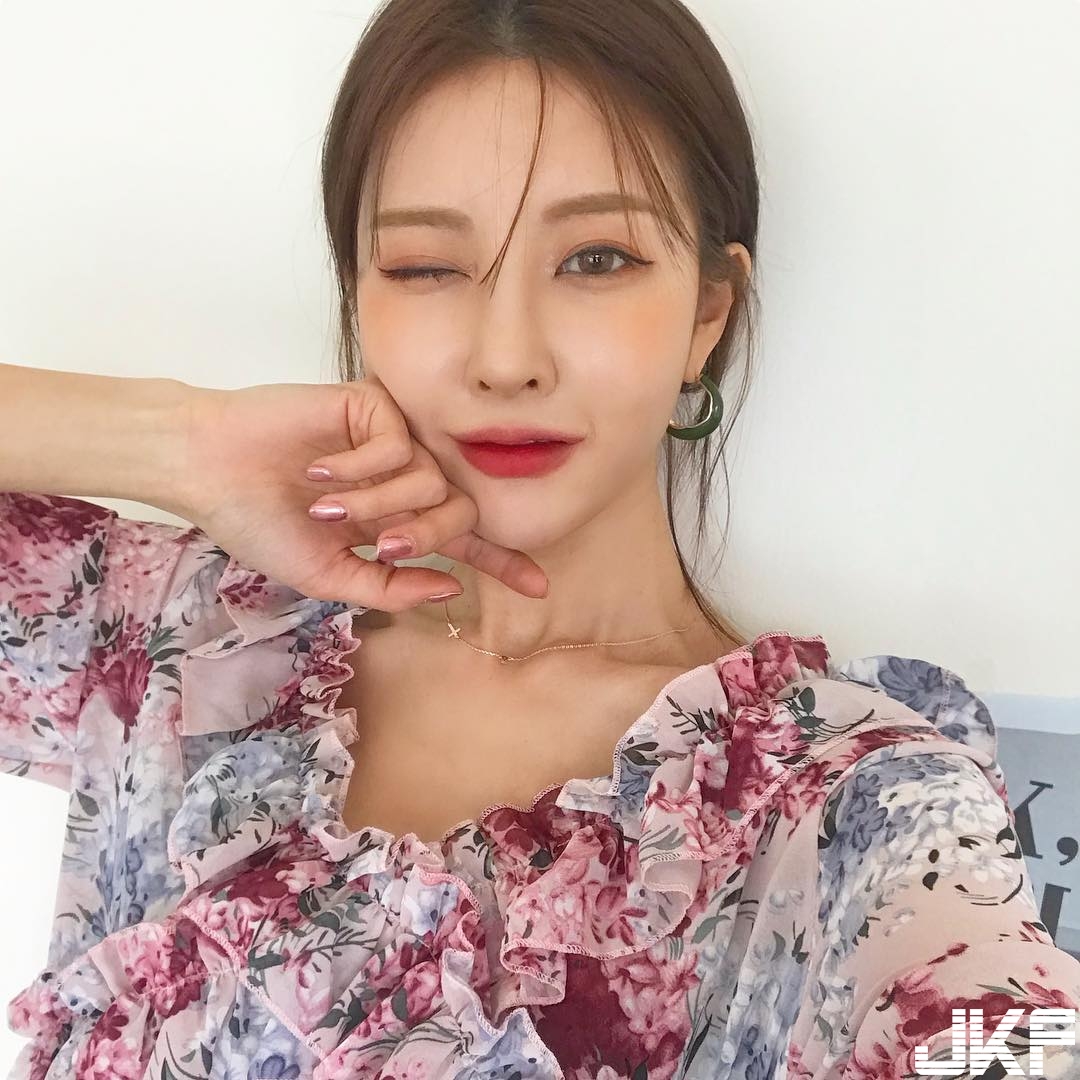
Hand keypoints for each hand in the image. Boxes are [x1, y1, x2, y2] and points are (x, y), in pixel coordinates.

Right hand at [174, 374, 548, 610]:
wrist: (210, 472)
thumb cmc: (260, 524)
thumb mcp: (328, 575)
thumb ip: (390, 586)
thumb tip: (450, 589)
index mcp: (392, 520)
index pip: (458, 542)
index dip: (500, 561)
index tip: (541, 586)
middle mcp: (400, 480)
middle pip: (459, 512)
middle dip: (427, 535)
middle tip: (386, 544)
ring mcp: (390, 443)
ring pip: (431, 482)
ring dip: (380, 506)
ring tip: (328, 507)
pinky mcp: (375, 407)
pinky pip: (402, 446)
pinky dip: (362, 469)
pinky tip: (323, 469)